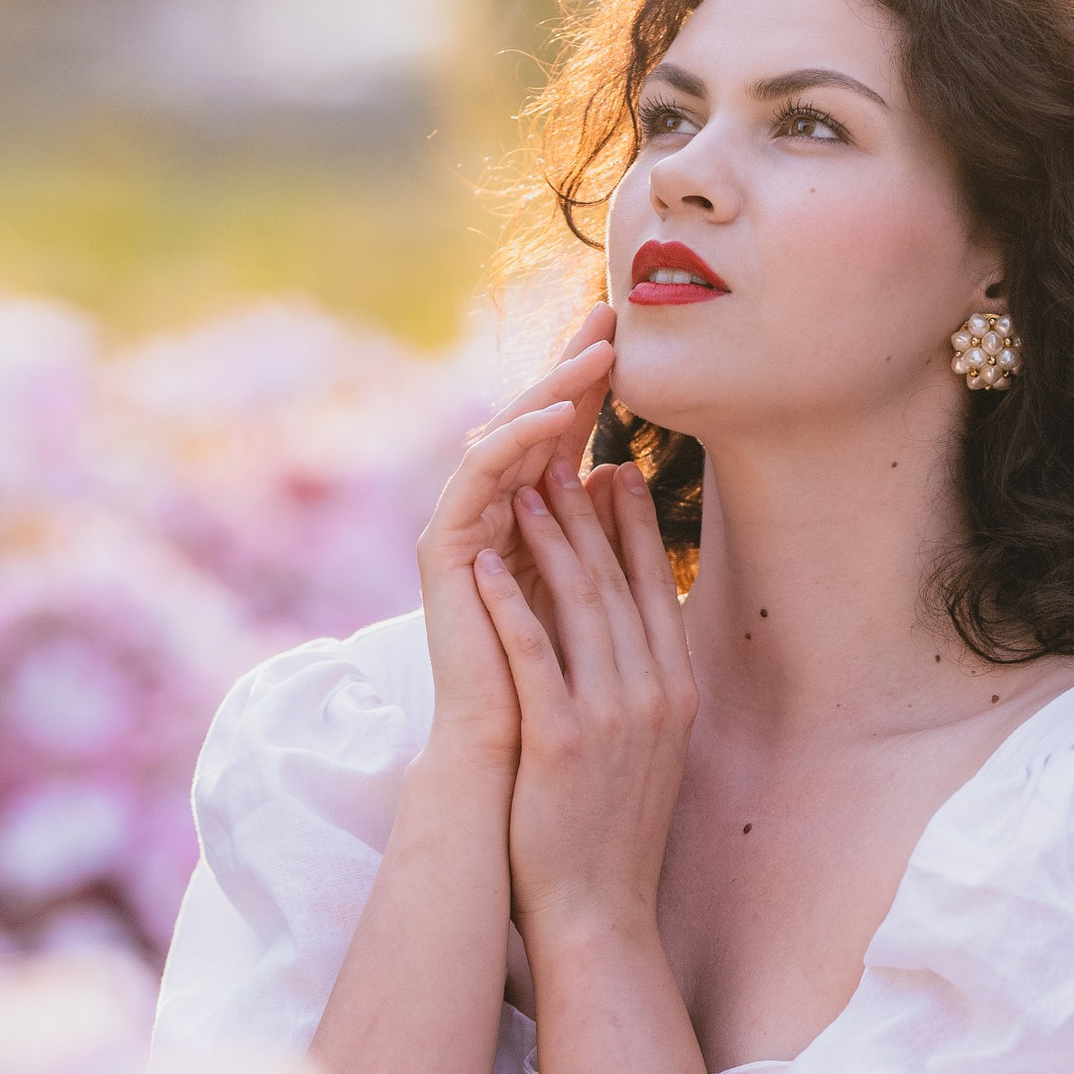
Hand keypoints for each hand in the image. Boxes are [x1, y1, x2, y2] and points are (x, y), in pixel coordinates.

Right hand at [416, 306, 614, 775]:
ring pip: (503, 437)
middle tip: (608, 314)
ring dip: (549, 391)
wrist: (513, 758)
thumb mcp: (593, 592)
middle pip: (527, 422)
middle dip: (569, 367)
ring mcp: (461, 530)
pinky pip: (477, 478)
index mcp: (524, 522)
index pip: (558, 437)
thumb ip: (597, 534)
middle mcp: (487, 517)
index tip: (631, 339)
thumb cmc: (561, 690)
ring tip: (595, 354)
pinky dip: (514, 444)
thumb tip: (618, 473)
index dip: (590, 387)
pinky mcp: (443, 550)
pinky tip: (555, 419)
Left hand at [473, 452, 696, 949]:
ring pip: (580, 606)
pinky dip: (510, 605)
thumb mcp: (648, 747)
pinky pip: (533, 656)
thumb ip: (642, 683)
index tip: (616, 471)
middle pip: (618, 583)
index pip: (655, 589)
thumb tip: (627, 623)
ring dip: (550, 539)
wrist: (599, 912)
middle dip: (590, 513)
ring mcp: (609, 717)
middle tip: (565, 454)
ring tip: (525, 485)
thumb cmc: (613, 830)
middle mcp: (652, 696)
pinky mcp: (559, 740)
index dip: (635, 525)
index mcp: (676, 693)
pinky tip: (486, 563)